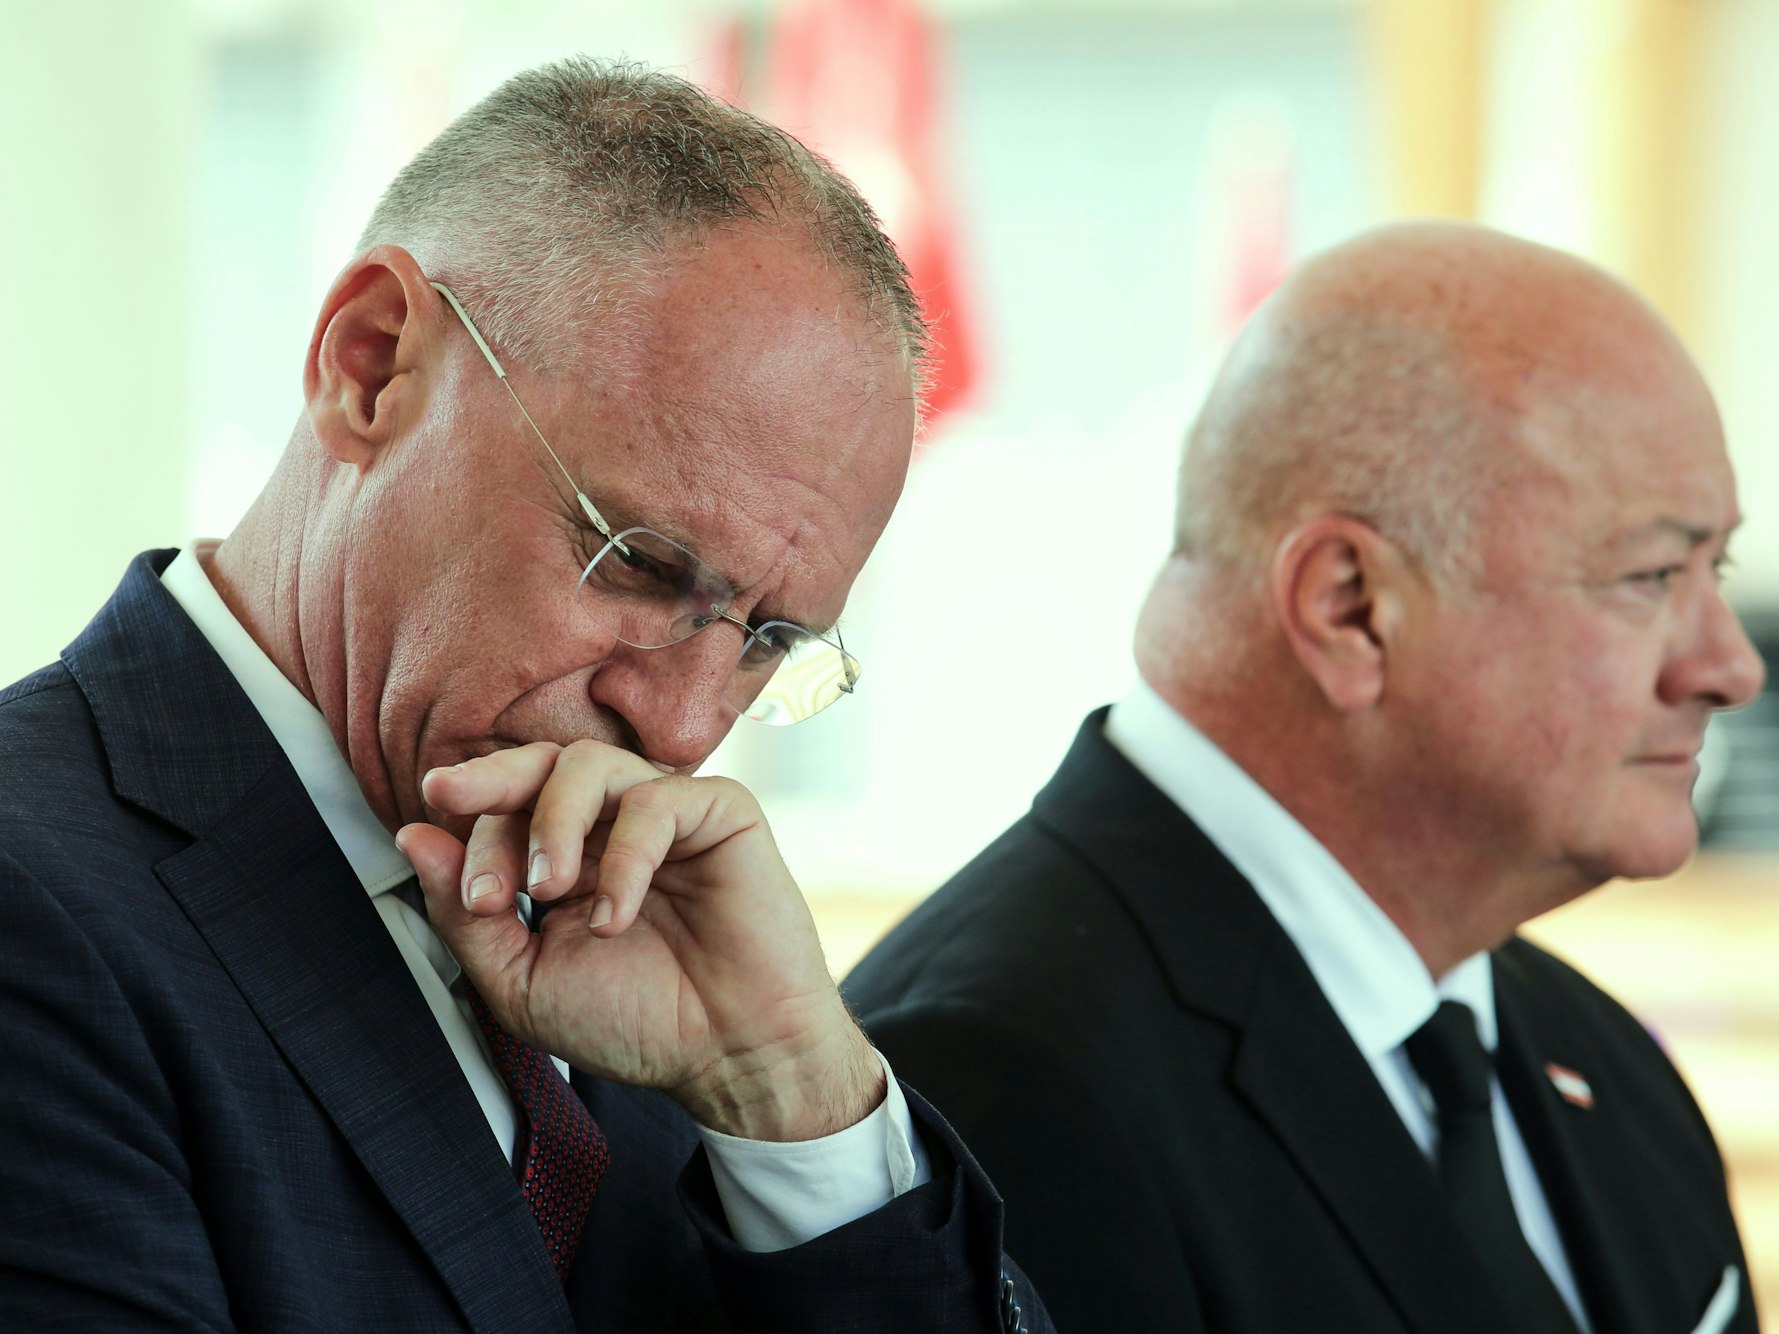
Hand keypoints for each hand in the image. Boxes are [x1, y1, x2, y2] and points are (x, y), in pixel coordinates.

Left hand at [395, 740, 883, 1140]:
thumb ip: (464, 916)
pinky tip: (617, 915)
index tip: (478, 901)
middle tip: (451, 797)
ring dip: (552, 819)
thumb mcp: (523, 982)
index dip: (474, 839)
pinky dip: (625, 855)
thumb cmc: (640, 1024)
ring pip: (592, 763)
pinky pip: (659, 798)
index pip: (504, 811)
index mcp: (566, 858)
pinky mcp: (721, 815)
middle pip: (542, 761)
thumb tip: (414, 837)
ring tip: (548, 887)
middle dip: (489, 778)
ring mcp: (668, 815)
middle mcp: (613, 826)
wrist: (732, 1057)